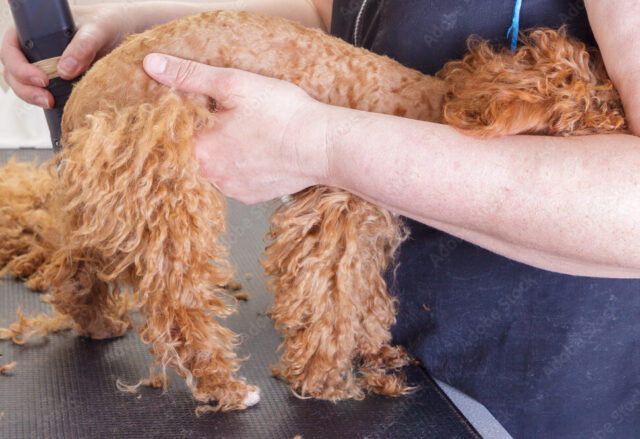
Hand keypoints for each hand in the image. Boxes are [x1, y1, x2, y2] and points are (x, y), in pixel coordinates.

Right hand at [0, 4, 132, 107]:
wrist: (128, 32)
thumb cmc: (109, 22)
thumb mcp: (98, 29)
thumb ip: (83, 46)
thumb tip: (64, 71)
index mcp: (35, 29)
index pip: (10, 48)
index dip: (19, 66)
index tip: (42, 79)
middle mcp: (37, 47)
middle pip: (14, 70)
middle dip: (25, 87)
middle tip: (46, 99)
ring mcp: (48, 64)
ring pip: (27, 84)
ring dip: (34, 97)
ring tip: (52, 103)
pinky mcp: (62, 79)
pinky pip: (48, 91)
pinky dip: (50, 100)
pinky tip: (61, 105)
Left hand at [143, 54, 329, 203]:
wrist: (323, 146)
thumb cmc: (284, 116)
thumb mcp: (234, 83)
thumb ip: (190, 76)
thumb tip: (153, 65)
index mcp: (201, 151)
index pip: (172, 135)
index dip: (180, 117)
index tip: (199, 106)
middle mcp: (212, 177)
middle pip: (192, 153)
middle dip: (203, 135)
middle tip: (226, 116)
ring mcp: (233, 190)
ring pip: (213, 167)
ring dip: (220, 151)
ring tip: (245, 133)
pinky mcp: (251, 196)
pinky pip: (233, 179)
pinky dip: (239, 165)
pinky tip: (256, 149)